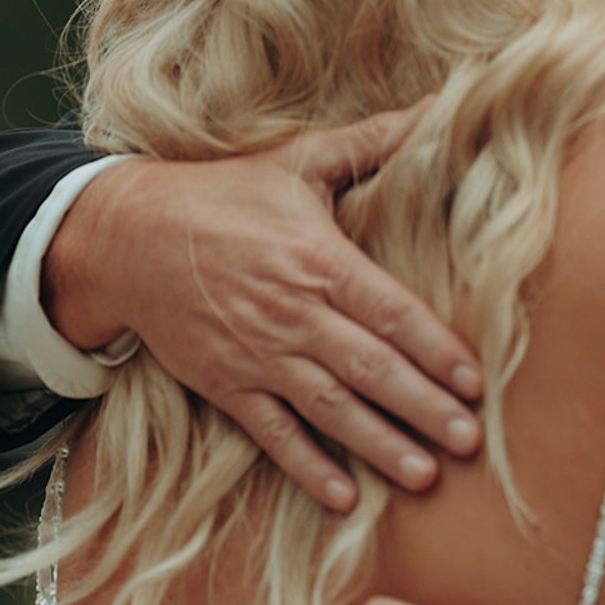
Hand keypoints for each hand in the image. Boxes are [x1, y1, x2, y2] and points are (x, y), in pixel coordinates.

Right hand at [43, 106, 483, 509]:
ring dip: (379, 445)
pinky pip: (273, 434)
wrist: (130, 235)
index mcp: (318, 260)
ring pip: (330, 408)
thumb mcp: (298, 160)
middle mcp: (292, 313)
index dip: (434, 348)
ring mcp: (257, 354)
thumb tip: (441, 107)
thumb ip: (371, 142)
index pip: (390, 312)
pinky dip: (307, 467)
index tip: (475, 380)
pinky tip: (344, 497)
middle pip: (371, 368)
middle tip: (470, 441)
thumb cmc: (224, 194)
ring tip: (425, 474)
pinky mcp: (226, 383)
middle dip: (424, 407)